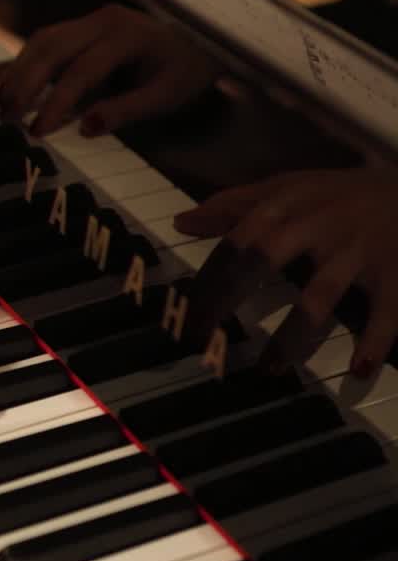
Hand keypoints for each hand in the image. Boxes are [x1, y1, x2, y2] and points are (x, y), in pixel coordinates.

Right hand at [0, 5, 221, 136]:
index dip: (56, 102)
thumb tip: (85, 126)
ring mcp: (90, 21)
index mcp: (126, 37)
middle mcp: (103, 21)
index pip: (81, 70)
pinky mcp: (80, 28)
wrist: (194, 47)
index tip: (37, 131)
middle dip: (25, 84)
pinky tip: (7, 85)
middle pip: (52, 48)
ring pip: (42, 41)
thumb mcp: (164, 97)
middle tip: (7, 117)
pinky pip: (44, 41)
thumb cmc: (181, 73)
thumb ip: (126, 111)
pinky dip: (23, 63)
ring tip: (1, 105)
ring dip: (18, 72)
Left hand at [174, 167, 397, 375]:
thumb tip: (182, 221)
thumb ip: (235, 206)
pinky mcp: (396, 272)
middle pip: (262, 261)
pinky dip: (376, 341)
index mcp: (287, 206)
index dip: (207, 277)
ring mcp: (357, 250)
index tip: (183, 313)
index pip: (235, 242)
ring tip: (269, 369)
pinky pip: (387, 311)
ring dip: (292, 336)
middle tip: (201, 340)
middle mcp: (317, 225)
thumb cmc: (341, 195)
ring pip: (319, 295)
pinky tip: (359, 370)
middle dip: (227, 300)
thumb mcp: (289, 190)